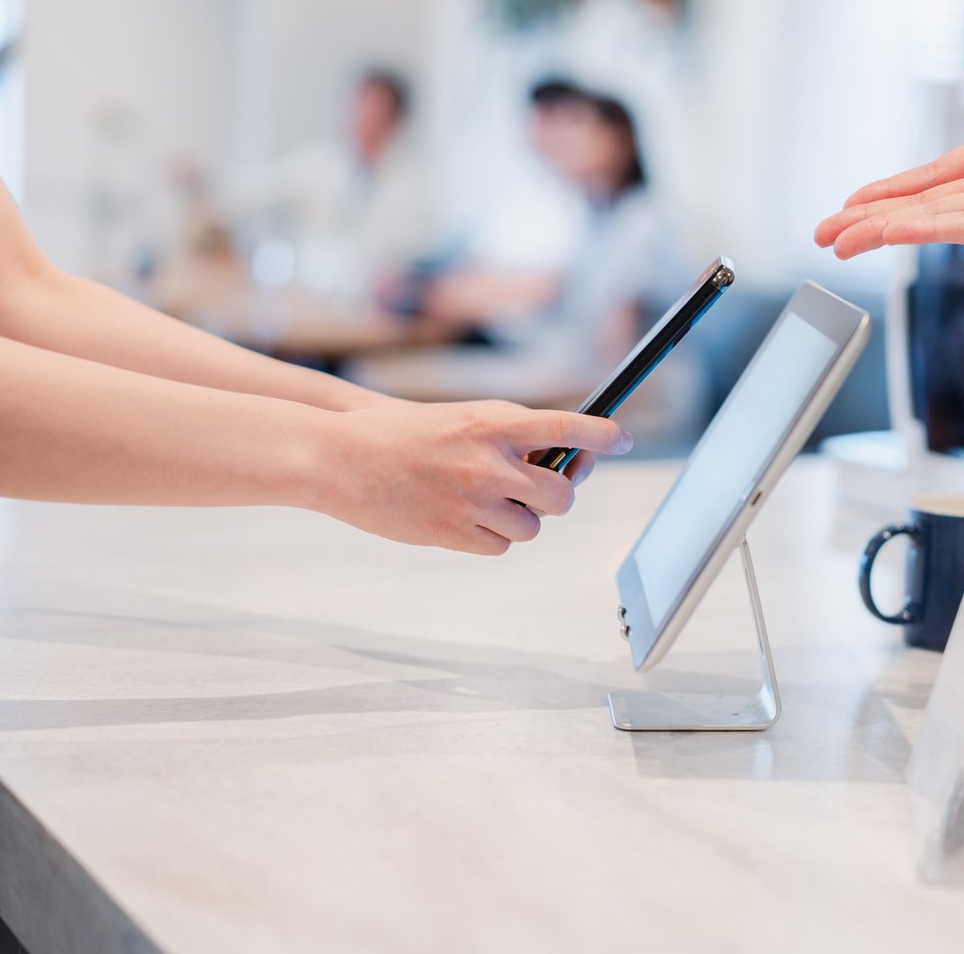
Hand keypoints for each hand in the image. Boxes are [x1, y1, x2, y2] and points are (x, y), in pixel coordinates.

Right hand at [312, 400, 631, 552]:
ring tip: (484, 500)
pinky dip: (491, 537)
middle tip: (541, 490)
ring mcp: (472, 499)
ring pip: (532, 527)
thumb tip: (566, 459)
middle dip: (557, 496)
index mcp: (494, 422)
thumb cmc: (407, 434)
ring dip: (519, 519)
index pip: (566, 427)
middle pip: (561, 495)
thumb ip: (513, 434)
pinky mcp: (453, 532)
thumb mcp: (465, 417)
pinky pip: (500, 546)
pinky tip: (463, 517)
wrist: (342, 457)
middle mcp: (489, 461)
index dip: (602, 435)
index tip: (621, 440)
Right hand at [814, 59, 963, 258]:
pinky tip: (896, 232)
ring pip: (937, 219)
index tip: (850, 203)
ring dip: (887, 230)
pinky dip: (931, 228)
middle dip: (871, 220)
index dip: (891, 190)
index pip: (935, 178)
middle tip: (825, 236)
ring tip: (842, 242)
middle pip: (924, 204)